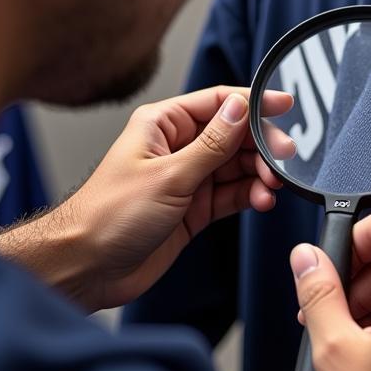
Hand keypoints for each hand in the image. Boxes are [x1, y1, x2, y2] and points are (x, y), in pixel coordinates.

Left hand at [0, 86, 291, 310]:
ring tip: (271, 187)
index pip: (219, 103)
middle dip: (262, 145)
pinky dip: (250, 195)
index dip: (254, 103)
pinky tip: (261, 200)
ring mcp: (186, 178)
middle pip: (234, 135)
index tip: (285, 107)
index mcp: (163, 124)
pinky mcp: (193, 208)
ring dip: (258, 174)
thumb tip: (240, 109)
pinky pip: (231, 194)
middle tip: (283, 158)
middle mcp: (176, 147)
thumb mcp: (169, 176)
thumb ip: (211, 144)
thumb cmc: (108, 216)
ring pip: (236, 166)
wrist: (86, 268)